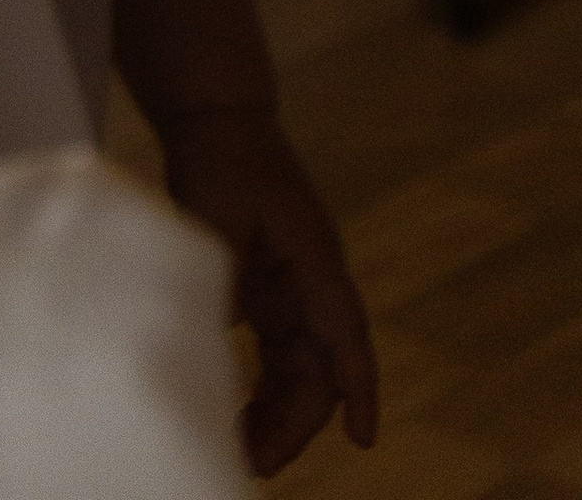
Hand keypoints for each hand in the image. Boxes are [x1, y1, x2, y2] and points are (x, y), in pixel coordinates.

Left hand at [157, 105, 376, 474]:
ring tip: (242, 450)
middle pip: (320, 366)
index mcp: (314, 258)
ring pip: (299, 368)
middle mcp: (312, 280)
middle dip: (298, 421)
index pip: (345, 332)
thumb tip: (229, 332)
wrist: (216, 118)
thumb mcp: (218, 212)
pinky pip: (276, 354)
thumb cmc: (224, 157)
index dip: (359, 386)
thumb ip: (227, 271)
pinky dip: (262, 388)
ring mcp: (292, 288)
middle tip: (256, 463)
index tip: (365, 440)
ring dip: (279, 411)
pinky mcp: (268, 291)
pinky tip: (237, 415)